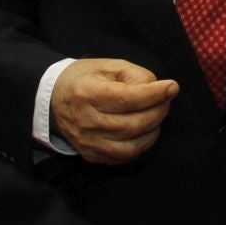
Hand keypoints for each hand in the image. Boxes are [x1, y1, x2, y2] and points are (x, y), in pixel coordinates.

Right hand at [51, 59, 178, 163]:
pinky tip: (146, 130)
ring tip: (156, 113)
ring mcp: (87, 142)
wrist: (53, 100)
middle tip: (165, 100)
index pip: (126, 98)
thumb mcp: (107, 66)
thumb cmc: (84, 79)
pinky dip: (142, 145)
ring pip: (130, 145)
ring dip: (153, 129)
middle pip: (132, 124)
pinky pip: (124, 157)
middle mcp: (85, 121)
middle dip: (157, 111)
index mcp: (86, 93)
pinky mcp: (91, 155)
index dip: (154, 94)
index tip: (172, 87)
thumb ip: (134, 75)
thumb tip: (158, 90)